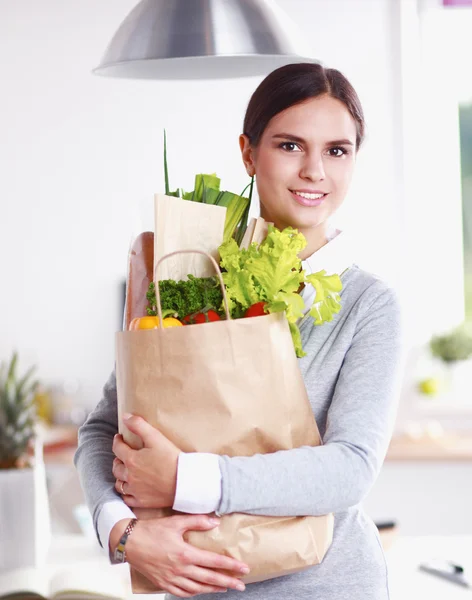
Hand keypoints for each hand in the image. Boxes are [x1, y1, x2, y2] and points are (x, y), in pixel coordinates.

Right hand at [110, 515, 248, 597]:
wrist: (129, 542)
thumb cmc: (152, 530)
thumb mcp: (176, 522)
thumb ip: (197, 521)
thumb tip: (215, 522)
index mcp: (185, 554)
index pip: (214, 562)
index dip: (230, 566)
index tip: (244, 569)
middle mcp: (180, 569)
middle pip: (209, 578)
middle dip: (227, 582)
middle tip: (241, 584)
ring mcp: (171, 579)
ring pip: (197, 589)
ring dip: (213, 589)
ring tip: (225, 588)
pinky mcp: (163, 583)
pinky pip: (182, 593)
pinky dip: (194, 593)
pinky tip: (200, 591)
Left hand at [112, 414, 178, 507]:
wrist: (185, 482)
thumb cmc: (172, 459)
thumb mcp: (156, 438)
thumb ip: (139, 425)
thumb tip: (125, 417)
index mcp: (132, 460)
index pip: (117, 448)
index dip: (117, 441)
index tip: (119, 438)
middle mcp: (130, 476)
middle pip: (116, 467)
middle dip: (118, 459)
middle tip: (123, 455)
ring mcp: (135, 490)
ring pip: (119, 484)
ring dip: (120, 476)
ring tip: (126, 471)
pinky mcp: (142, 501)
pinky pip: (127, 499)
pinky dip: (126, 494)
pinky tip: (131, 489)